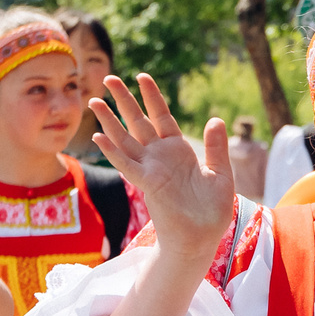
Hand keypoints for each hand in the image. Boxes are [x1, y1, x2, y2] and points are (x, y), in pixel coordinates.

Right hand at [89, 75, 236, 260]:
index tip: (142, 76)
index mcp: (178, 150)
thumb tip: (216, 119)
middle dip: (124, 100)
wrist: (202, 238)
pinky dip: (113, 151)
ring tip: (94, 100)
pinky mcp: (148, 184)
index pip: (161, 116)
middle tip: (108, 77)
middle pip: (137, 121)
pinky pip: (127, 164)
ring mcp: (151, 169)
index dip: (152, 97)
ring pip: (125, 139)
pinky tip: (98, 136)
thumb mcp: (220, 174)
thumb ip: (216, 147)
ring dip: (109, 121)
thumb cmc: (211, 210)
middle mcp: (160, 156)